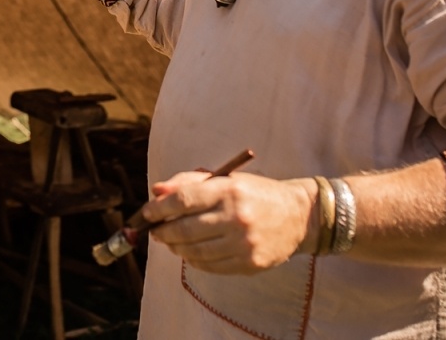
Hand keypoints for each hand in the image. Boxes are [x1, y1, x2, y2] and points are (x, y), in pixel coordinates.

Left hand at [139, 171, 316, 274]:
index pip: (183, 200)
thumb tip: (156, 191)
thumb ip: (188, 182)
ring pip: (195, 251)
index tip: (147, 212)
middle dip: (162, 231)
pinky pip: (211, 267)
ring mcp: (244, 243)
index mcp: (229, 190)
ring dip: (176, 247)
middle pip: (185, 229)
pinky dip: (194, 261)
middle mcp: (236, 217)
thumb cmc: (255, 193)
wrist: (298, 216)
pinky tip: (190, 253)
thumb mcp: (226, 179)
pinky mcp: (250, 264)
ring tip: (170, 241)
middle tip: (154, 231)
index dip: (159, 209)